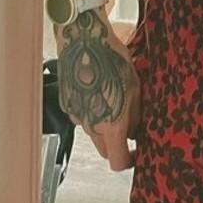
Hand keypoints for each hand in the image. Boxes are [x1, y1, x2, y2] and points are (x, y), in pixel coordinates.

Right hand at [55, 8, 142, 171]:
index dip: (129, 162)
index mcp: (110, 125)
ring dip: (104, 124)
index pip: (117, 161)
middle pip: (104, 148)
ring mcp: (75, 116)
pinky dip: (91, 110)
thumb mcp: (135, 87)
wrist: (82, 40)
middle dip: (117, 143)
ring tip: (112, 98)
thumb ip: (135, 115)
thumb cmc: (112, 59)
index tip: (136, 154)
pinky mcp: (66, 104)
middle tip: (128, 126)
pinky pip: (82, 116)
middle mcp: (90, 125)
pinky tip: (97, 89)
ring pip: (93, 131)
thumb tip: (136, 132)